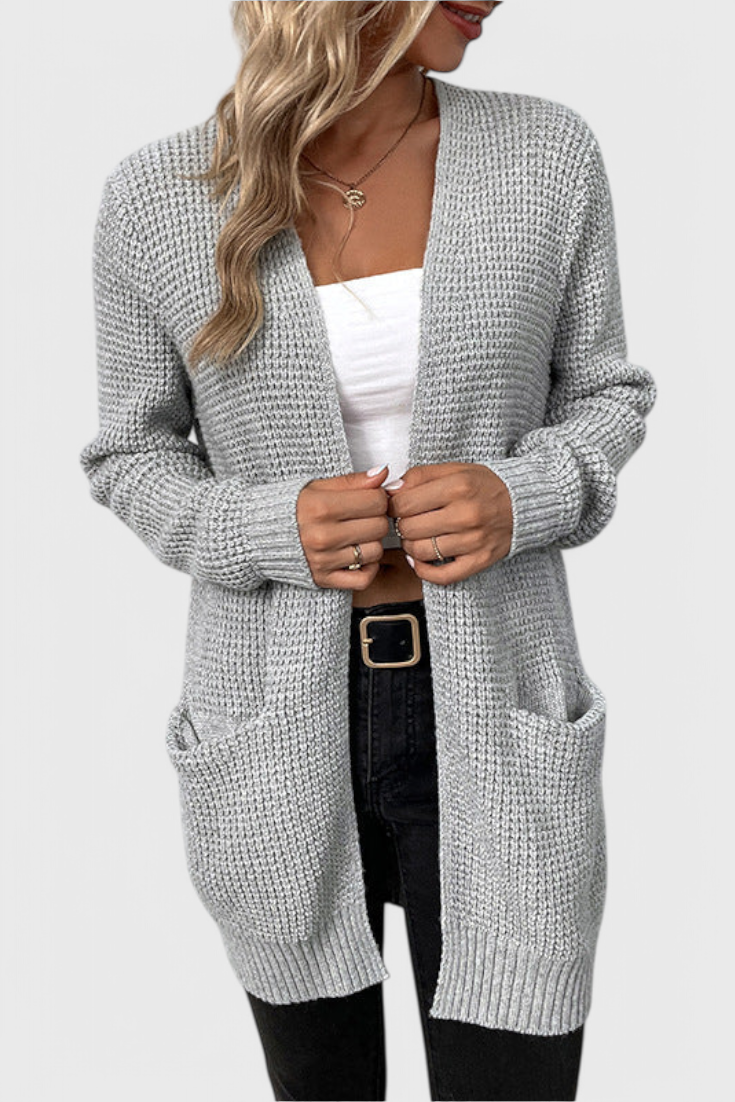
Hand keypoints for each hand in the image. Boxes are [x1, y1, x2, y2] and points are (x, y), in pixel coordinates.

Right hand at [296, 466, 389, 589]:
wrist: (258, 534)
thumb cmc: (291, 508)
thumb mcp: (317, 487)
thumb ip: (352, 481)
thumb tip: (383, 474)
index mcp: (321, 507)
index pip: (376, 501)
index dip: (378, 497)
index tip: (368, 499)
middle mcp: (322, 536)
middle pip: (379, 526)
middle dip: (376, 519)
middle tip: (363, 517)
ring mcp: (323, 560)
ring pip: (375, 552)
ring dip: (371, 543)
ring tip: (356, 535)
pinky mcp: (323, 579)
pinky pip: (364, 578)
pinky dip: (368, 568)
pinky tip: (358, 556)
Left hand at [385, 462, 512, 584]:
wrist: (524, 502)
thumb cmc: (485, 485)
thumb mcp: (454, 469)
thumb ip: (419, 476)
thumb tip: (390, 491)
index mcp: (458, 487)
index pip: (404, 504)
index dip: (393, 506)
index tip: (398, 506)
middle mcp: (466, 514)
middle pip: (409, 529)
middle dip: (402, 525)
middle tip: (409, 520)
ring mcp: (474, 541)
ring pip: (421, 552)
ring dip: (411, 546)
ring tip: (417, 536)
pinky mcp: (480, 560)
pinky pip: (442, 575)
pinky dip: (424, 570)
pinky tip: (422, 559)